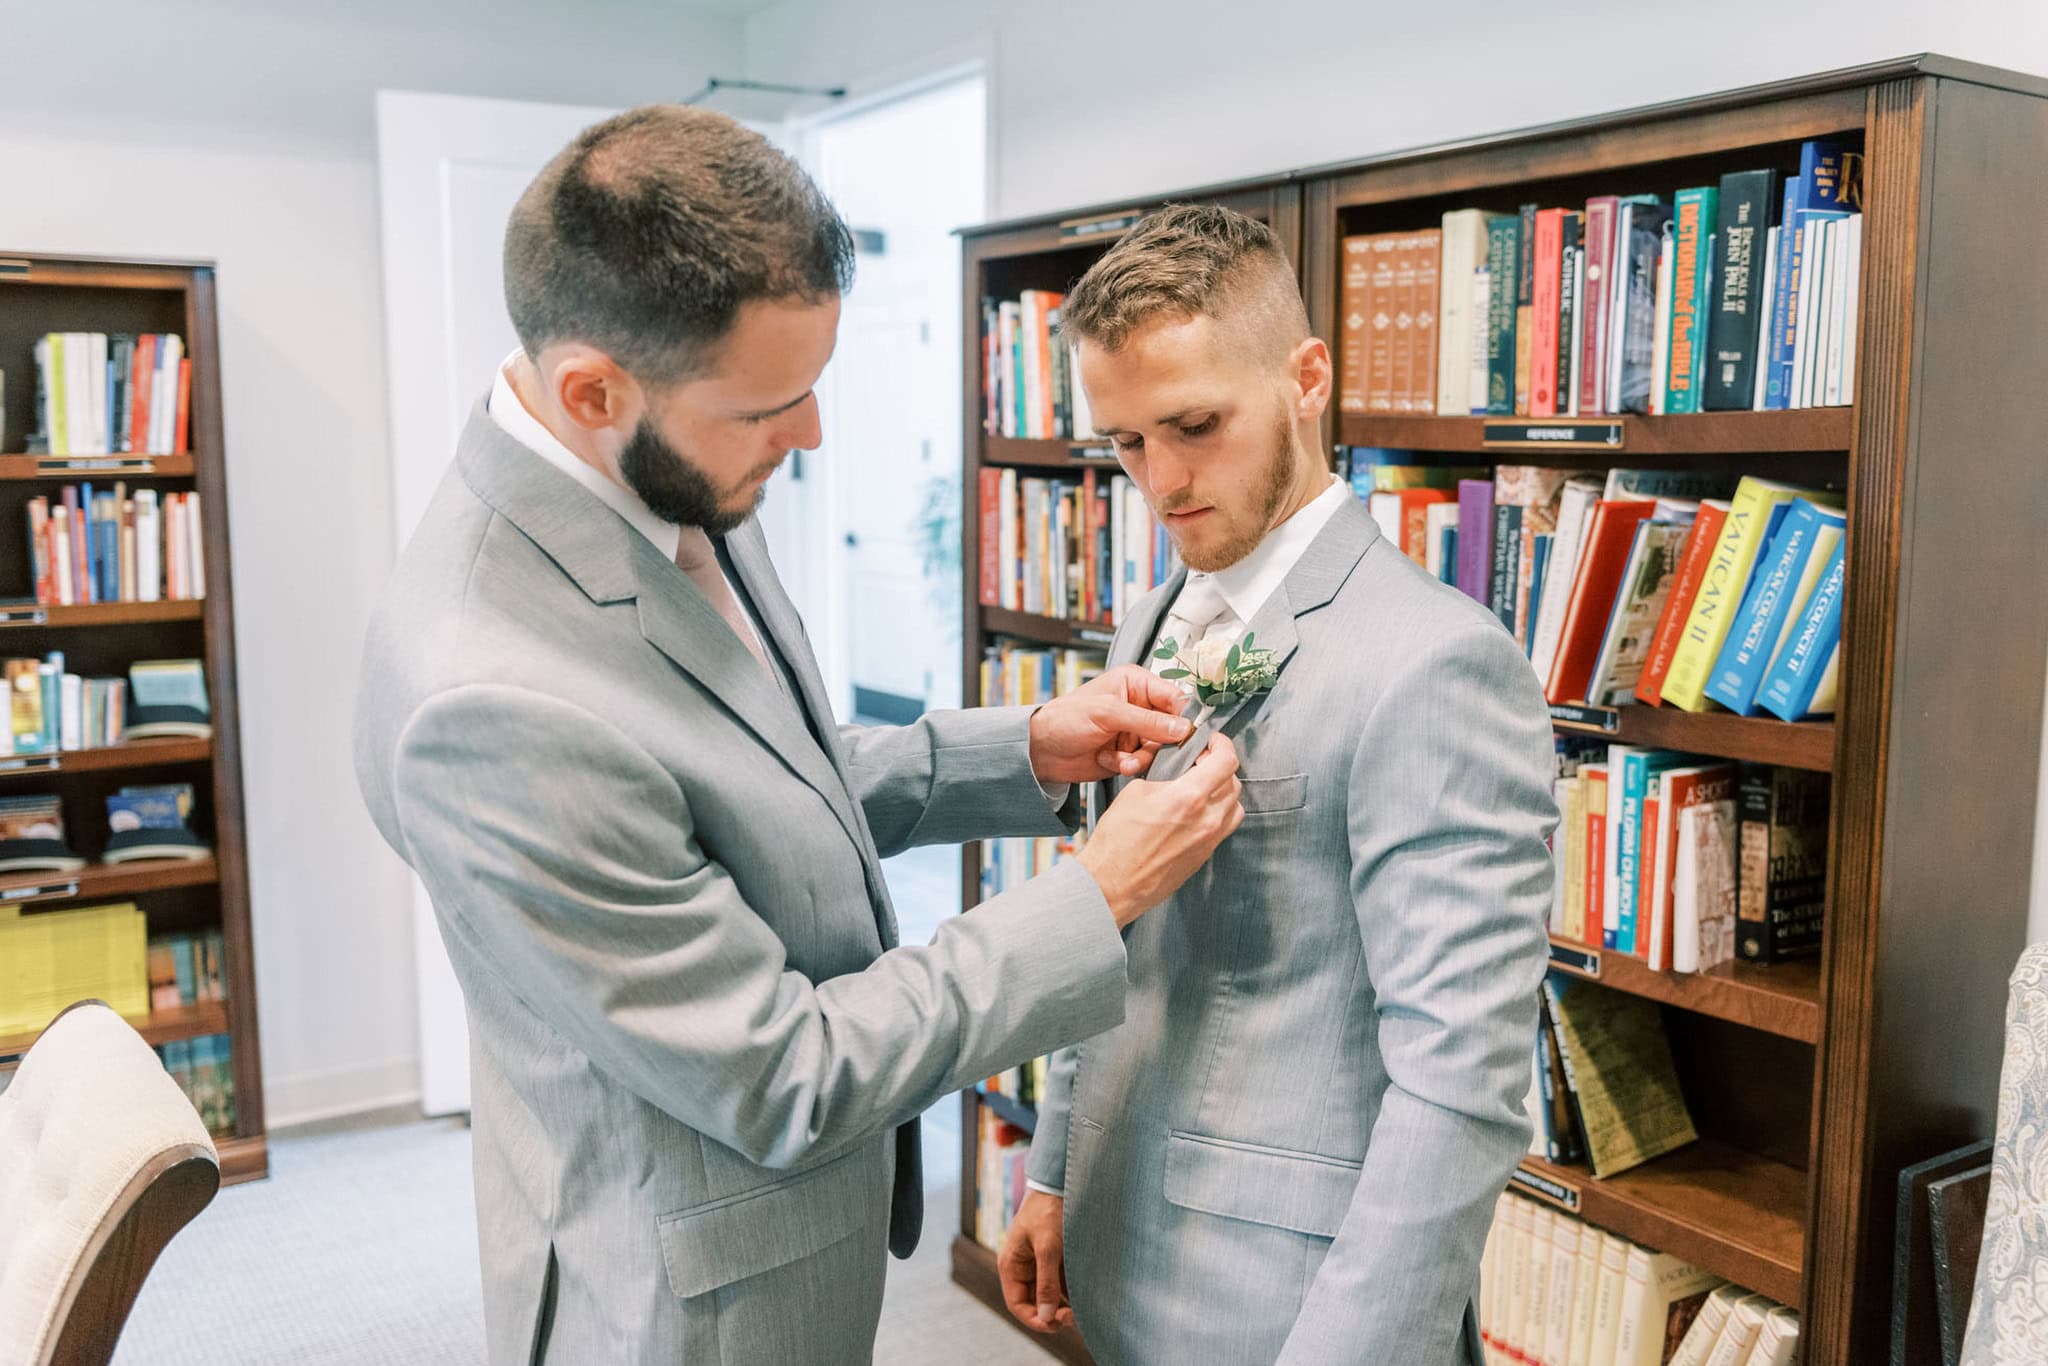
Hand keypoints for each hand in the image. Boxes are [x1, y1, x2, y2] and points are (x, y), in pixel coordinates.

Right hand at [998, 1190, 1071, 1333]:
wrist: (1061, 1183)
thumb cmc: (1049, 1211)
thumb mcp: (1048, 1247)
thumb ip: (1046, 1282)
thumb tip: (1046, 1316)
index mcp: (1011, 1265)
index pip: (1017, 1304)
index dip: (1035, 1320)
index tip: (1056, 1325)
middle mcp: (1022, 1268)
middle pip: (1033, 1304)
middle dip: (1051, 1315)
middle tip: (1074, 1317)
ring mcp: (1038, 1265)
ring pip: (1048, 1296)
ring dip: (1063, 1306)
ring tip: (1083, 1308)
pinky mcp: (1055, 1260)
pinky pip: (1060, 1285)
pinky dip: (1071, 1293)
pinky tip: (1086, 1295)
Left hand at [1028, 665, 1194, 784]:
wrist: (1041, 751)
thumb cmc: (1065, 719)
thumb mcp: (1107, 713)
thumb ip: (1147, 721)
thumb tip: (1184, 728)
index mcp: (1136, 683)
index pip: (1175, 697)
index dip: (1183, 716)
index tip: (1186, 735)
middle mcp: (1140, 706)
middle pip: (1172, 726)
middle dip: (1160, 743)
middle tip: (1147, 751)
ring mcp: (1135, 731)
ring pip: (1161, 748)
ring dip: (1143, 757)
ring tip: (1124, 760)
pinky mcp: (1129, 753)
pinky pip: (1145, 762)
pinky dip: (1130, 765)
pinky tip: (1110, 761)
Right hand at [1078, 733, 1242, 927]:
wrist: (1112, 883)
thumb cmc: (1117, 840)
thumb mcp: (1136, 792)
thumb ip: (1165, 777)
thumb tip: (1176, 773)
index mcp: (1189, 797)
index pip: (1226, 761)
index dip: (1222, 745)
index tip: (1213, 741)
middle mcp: (1207, 819)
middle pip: (1233, 782)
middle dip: (1220, 766)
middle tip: (1201, 761)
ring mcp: (1209, 840)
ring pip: (1235, 806)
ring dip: (1223, 790)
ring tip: (1202, 787)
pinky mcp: (1205, 855)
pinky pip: (1225, 826)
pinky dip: (1219, 811)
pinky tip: (1198, 810)